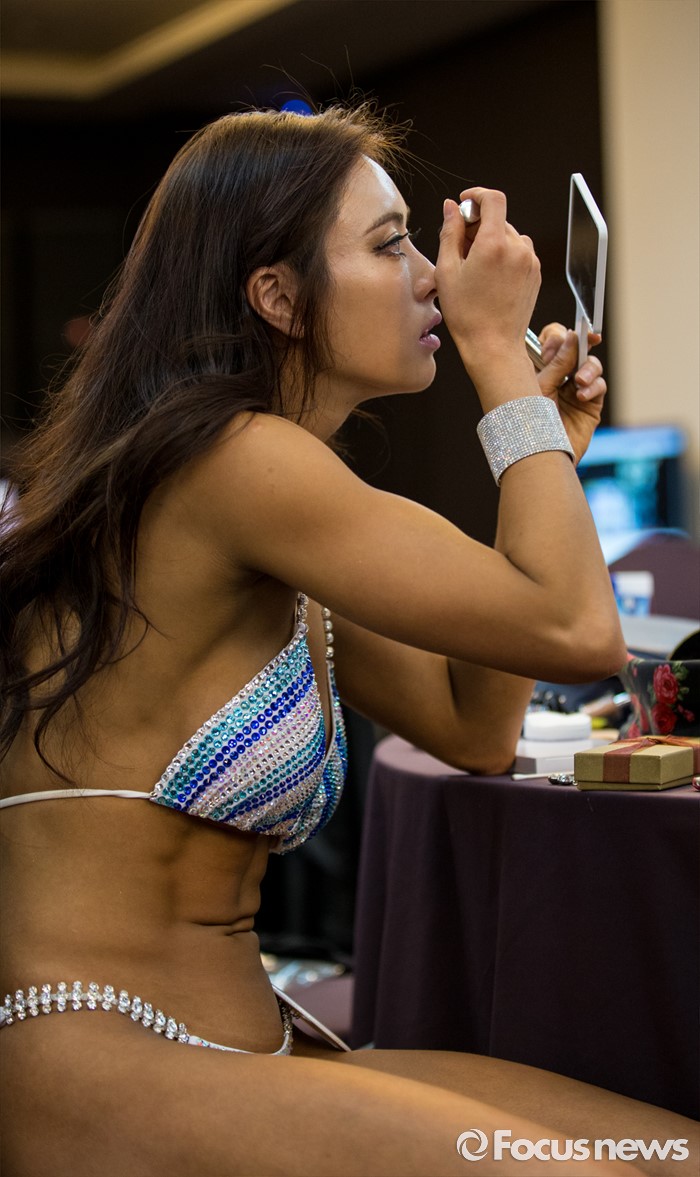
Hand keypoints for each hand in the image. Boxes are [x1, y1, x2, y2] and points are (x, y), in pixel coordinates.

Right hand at [436, 188, 541, 381]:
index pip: (493, 199)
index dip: (476, 195)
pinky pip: (519, 252)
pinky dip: (504, 255)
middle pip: (499, 219)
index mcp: (494, 244)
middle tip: (460, 248)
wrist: (494, 346)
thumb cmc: (467, 315)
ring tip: (476, 268)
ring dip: (492, 241)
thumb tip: (451, 207)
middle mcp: (518, 248)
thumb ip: (449, 233)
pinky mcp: (536, 273)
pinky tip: (491, 278)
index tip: (465, 203)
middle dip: (479, 225)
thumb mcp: (447, 271)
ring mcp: (530, 261)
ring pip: (509, 235)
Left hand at [535, 324, 606, 462]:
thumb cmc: (529, 423)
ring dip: (589, 368)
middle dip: (584, 345)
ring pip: (592, 366)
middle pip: (579, 350)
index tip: (567, 336)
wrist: (538, 454)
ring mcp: (576, 391)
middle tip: (588, 341)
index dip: (562, 337)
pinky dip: (594, 386)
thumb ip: (558, 363)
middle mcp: (560, 378)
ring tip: (579, 381)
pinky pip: (600, 387)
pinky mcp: (590, 406)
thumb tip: (573, 335)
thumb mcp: (541, 388)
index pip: (556, 343)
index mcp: (543, 370)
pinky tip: (582, 395)